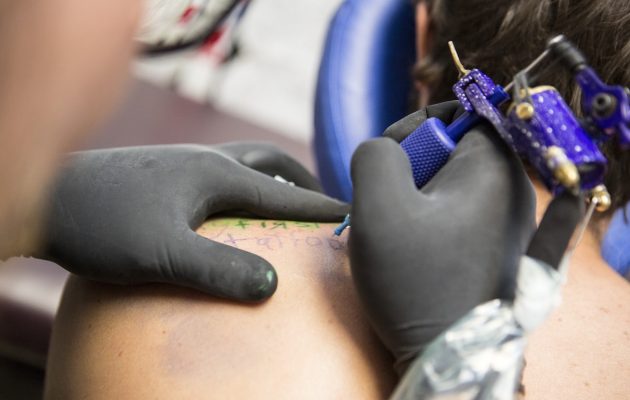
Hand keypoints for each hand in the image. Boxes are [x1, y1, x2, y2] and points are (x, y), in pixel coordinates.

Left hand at [39, 143, 347, 301]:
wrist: (49, 197)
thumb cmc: (103, 224)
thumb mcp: (162, 254)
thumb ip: (219, 268)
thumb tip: (272, 284)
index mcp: (217, 174)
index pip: (283, 193)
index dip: (321, 207)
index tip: (354, 215)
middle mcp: (207, 160)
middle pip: (270, 162)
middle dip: (300, 182)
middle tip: (319, 205)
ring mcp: (185, 163)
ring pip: (244, 163)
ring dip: (271, 180)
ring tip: (281, 204)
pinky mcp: (167, 172)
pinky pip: (221, 172)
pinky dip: (243, 186)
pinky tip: (229, 211)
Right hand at [349, 104, 536, 373]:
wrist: (446, 355)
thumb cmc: (415, 280)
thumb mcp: (378, 206)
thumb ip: (374, 154)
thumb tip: (385, 149)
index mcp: (495, 168)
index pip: (460, 113)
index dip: (417, 126)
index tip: (390, 158)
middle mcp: (514, 188)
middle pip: (455, 148)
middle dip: (412, 166)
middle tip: (388, 202)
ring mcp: (509, 221)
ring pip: (451, 182)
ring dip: (415, 195)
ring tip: (397, 230)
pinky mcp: (497, 246)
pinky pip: (458, 211)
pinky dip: (429, 217)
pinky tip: (412, 244)